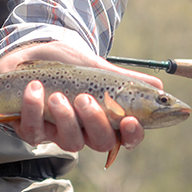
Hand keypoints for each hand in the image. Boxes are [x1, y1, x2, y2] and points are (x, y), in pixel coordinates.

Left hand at [0, 41, 162, 155]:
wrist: (31, 49)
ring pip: (70, 142)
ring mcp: (58, 132)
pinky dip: (33, 109)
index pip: (127, 137)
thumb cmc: (67, 62)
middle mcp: (85, 130)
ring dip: (64, 117)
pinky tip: (33, 88)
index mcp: (105, 118)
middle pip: (101, 142)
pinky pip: (34, 132)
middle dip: (95, 122)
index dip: (132, 135)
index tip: (130, 120)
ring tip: (55, 94)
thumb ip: (125, 79)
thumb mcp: (97, 67)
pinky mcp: (31, 128)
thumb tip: (159, 87)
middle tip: (85, 98)